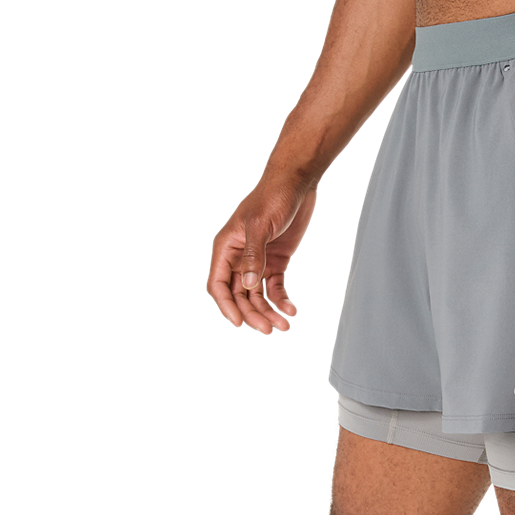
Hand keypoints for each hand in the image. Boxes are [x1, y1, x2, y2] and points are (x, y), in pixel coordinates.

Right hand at [207, 178, 318, 335]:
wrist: (296, 183)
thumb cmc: (272, 197)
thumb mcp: (260, 225)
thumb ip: (254, 255)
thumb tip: (248, 285)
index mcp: (225, 248)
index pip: (218, 285)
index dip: (226, 307)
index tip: (238, 324)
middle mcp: (238, 257)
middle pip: (239, 296)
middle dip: (253, 314)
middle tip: (269, 331)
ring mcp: (257, 261)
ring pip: (257, 296)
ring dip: (269, 312)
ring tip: (285, 326)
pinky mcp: (276, 261)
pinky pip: (275, 287)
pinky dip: (282, 300)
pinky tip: (292, 310)